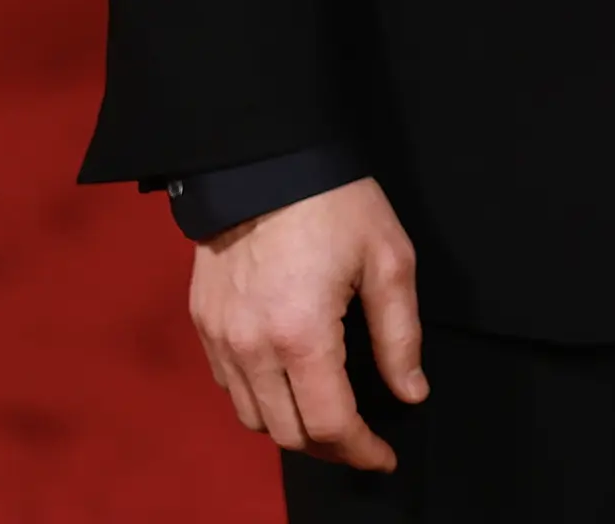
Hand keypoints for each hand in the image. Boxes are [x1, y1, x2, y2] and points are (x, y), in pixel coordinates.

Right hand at [188, 177, 427, 471]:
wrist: (262, 157)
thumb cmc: (334, 202)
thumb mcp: (388, 260)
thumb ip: (400, 335)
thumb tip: (410, 392)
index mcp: (302, 335)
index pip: (330, 424)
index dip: (361, 450)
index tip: (383, 456)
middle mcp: (252, 347)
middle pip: (289, 433)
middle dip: (330, 447)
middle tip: (361, 440)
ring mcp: (221, 337)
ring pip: (253, 418)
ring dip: (292, 427)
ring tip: (326, 415)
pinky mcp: (204, 322)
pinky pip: (229, 386)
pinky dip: (260, 399)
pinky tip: (288, 382)